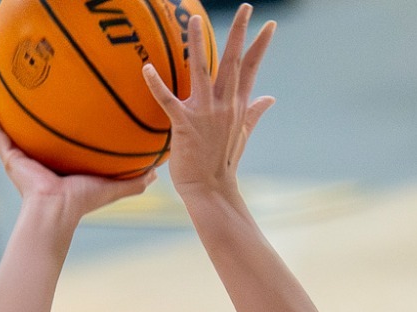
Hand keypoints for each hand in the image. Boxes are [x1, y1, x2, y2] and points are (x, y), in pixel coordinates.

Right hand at [0, 91, 153, 223]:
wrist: (56, 212)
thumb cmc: (81, 202)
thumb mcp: (111, 186)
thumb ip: (133, 180)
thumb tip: (156, 173)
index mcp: (57, 160)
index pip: (58, 133)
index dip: (59, 116)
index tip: (63, 95)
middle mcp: (36, 154)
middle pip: (32, 123)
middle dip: (29, 103)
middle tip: (30, 78)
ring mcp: (20, 154)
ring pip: (8, 122)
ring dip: (0, 102)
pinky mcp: (9, 155)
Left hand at [140, 6, 275, 198]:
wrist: (211, 188)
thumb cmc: (223, 161)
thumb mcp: (243, 133)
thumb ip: (255, 112)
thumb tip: (271, 98)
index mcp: (237, 104)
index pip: (253, 68)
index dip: (261, 45)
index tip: (269, 24)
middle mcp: (224, 104)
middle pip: (234, 62)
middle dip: (240, 33)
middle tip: (246, 7)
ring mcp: (205, 114)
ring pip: (203, 72)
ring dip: (198, 45)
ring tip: (195, 20)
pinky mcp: (184, 125)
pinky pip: (168, 100)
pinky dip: (156, 84)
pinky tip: (146, 67)